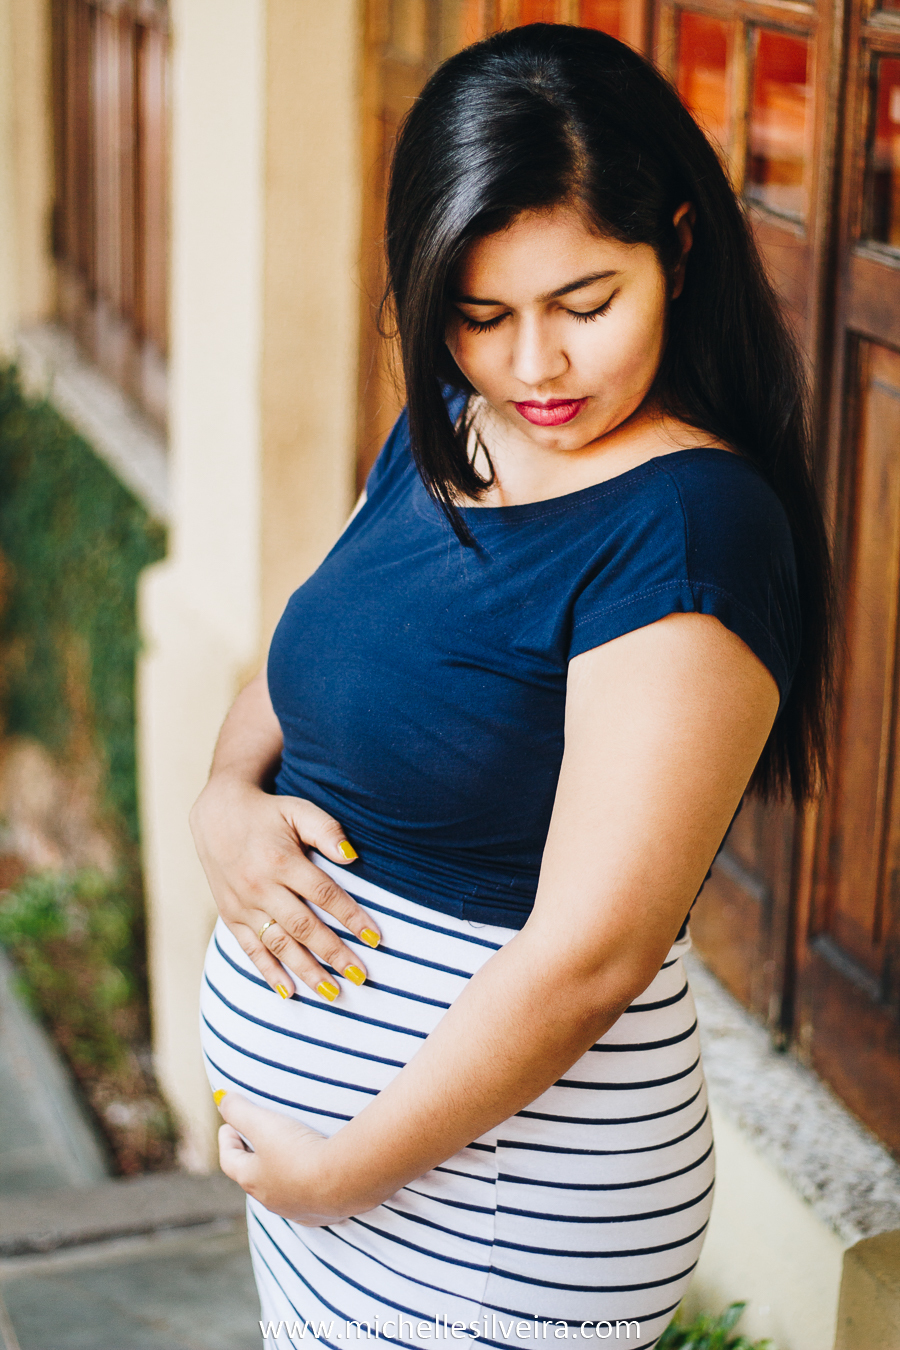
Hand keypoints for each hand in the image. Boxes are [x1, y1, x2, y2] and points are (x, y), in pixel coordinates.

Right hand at [190, 772, 380, 999]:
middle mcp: (260, 886)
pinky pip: (250, 949)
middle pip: (304, 927)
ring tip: (332, 993)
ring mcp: (243, 904)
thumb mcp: (298, 810)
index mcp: (281, 860)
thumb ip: (326, 830)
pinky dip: (269, 972)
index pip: (324, 894)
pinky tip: (288, 993)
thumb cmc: (268, 813)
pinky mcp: (230, 915)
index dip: (351, 917)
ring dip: (306, 971)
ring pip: (278, 944)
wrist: (216, 813)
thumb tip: (353, 857)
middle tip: (361, 976)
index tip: (376, 939)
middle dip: (334, 954)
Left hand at [216, 1091, 346, 1223]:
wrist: (341, 1181)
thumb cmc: (297, 1151)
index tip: (228, 1125)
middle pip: (255, 1177)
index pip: (229, 1160)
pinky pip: (309, 1200)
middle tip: (257, 1138)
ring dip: (280, 1173)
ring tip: (288, 1155)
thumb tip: (222, 1099)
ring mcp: (297, 1209)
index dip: (226, 1140)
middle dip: (253, 1157)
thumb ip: (239, 1110)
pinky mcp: (322, 1214)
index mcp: (252, 1180)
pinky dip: (308, 1187)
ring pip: (282, 1190)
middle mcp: (271, 1200)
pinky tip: (317, 1179)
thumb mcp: (263, 1123)